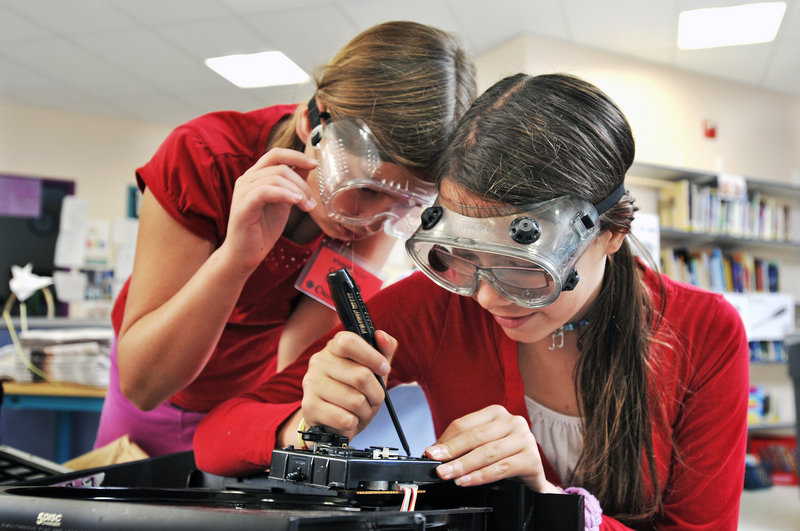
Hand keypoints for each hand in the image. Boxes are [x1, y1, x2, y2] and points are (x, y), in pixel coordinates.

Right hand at [221, 148, 317, 272]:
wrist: (246, 254)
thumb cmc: (263, 228)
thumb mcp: (284, 201)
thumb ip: (292, 184)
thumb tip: (308, 167)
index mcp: (256, 175)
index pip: (276, 154)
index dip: (297, 156)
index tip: (315, 164)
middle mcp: (247, 179)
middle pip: (279, 166)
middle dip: (301, 182)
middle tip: (312, 202)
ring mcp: (243, 191)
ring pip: (275, 178)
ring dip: (297, 191)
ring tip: (307, 207)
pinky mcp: (243, 206)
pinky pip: (265, 191)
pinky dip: (284, 194)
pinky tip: (296, 202)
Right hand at [300, 330, 397, 440]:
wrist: (332, 420)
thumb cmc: (355, 390)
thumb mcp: (373, 369)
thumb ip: (384, 350)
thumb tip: (382, 336)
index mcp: (333, 347)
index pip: (349, 342)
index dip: (372, 356)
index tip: (384, 369)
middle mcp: (318, 361)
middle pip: (361, 376)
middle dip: (376, 393)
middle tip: (373, 398)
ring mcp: (311, 383)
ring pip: (355, 400)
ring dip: (365, 411)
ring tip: (359, 410)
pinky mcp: (309, 407)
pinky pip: (344, 418)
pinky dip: (353, 423)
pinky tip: (347, 419)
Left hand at [424, 405, 556, 491]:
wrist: (531, 478)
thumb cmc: (503, 459)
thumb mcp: (481, 448)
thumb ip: (460, 447)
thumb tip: (433, 452)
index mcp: (496, 413)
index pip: (464, 424)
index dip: (446, 440)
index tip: (430, 453)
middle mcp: (513, 421)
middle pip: (475, 437)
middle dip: (452, 453)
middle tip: (436, 467)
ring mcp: (525, 438)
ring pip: (488, 452)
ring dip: (464, 466)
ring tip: (449, 475)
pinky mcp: (532, 458)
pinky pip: (501, 468)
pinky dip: (481, 476)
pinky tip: (467, 481)